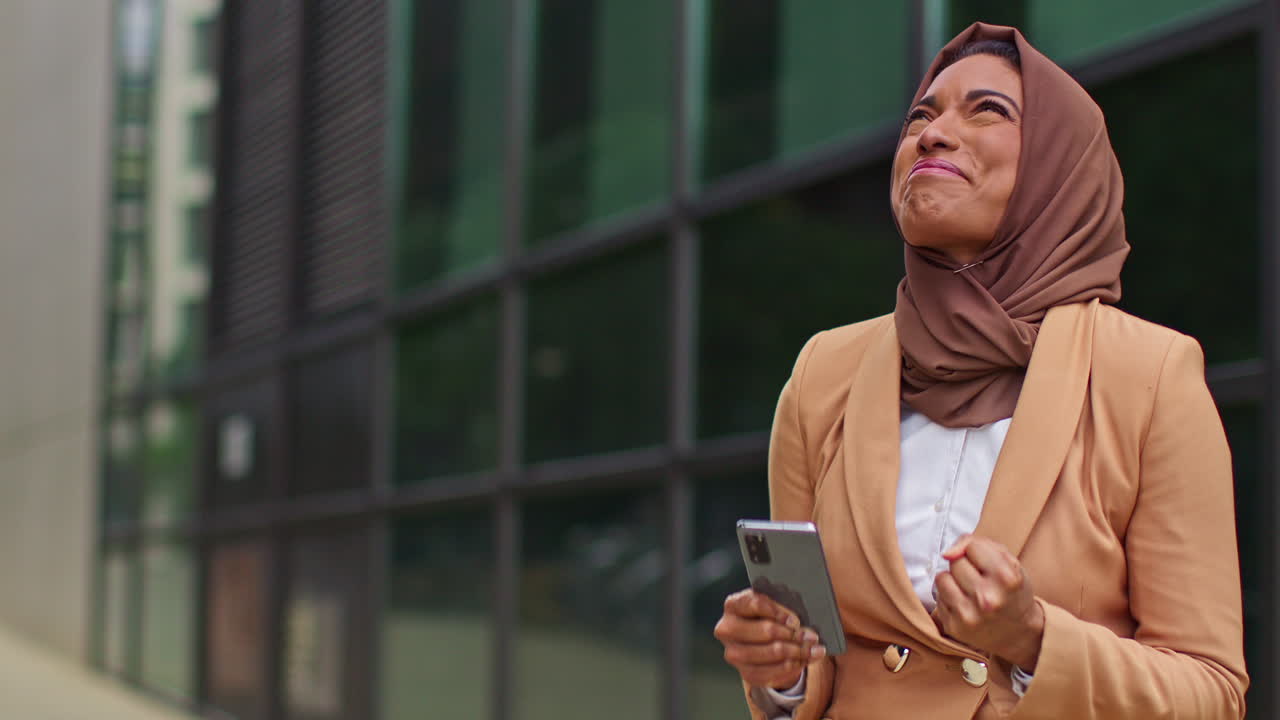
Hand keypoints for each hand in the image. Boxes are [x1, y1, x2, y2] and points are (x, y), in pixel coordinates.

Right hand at [714, 589, 826, 688]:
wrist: (759, 638)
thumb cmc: (768, 615)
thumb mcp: (774, 605)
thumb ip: (784, 609)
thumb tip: (802, 626)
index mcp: (733, 605)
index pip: (755, 604)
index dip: (778, 612)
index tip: (795, 619)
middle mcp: (727, 629)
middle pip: (765, 630)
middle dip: (791, 634)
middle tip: (811, 636)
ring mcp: (734, 653)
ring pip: (771, 653)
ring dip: (796, 651)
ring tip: (813, 649)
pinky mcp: (745, 672)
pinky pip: (772, 672)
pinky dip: (792, 666)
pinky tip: (804, 660)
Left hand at [932, 535, 1044, 670]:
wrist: (1017, 633)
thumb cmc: (1010, 590)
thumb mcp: (1007, 561)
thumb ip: (977, 544)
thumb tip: (947, 553)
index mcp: (1007, 579)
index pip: (973, 546)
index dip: (978, 552)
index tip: (987, 565)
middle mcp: (988, 599)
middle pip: (956, 561)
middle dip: (965, 565)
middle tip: (980, 579)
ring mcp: (970, 615)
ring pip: (942, 577)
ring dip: (952, 580)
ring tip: (969, 590)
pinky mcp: (954, 627)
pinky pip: (938, 596)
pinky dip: (948, 596)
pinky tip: (964, 603)